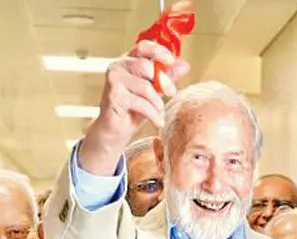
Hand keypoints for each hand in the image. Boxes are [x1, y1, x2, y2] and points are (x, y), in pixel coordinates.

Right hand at [79, 6, 191, 166]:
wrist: (114, 134)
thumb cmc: (131, 111)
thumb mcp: (154, 92)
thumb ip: (167, 76)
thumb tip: (184, 62)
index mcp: (128, 62)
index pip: (144, 46)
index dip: (160, 51)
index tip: (173, 62)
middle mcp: (118, 67)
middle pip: (147, 65)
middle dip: (164, 81)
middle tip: (171, 93)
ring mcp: (113, 82)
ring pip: (145, 86)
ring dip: (157, 102)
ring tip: (159, 112)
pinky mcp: (112, 98)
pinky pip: (141, 101)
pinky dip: (152, 112)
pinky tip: (154, 120)